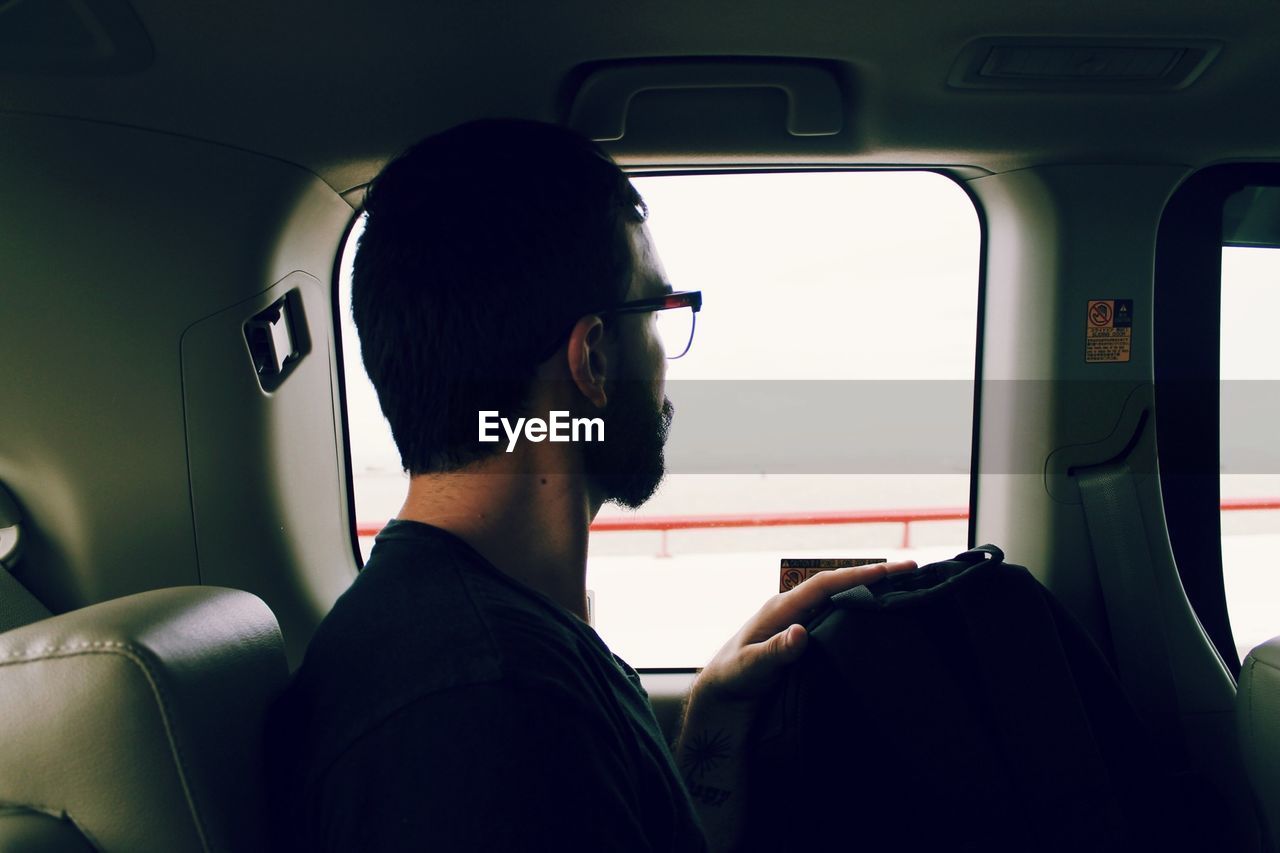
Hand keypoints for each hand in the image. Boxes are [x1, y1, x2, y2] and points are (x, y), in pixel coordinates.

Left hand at [691, 559, 916, 707]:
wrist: (721, 693)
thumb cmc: (732, 679)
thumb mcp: (750, 668)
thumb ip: (773, 652)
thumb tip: (800, 633)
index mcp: (781, 608)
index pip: (825, 584)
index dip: (857, 575)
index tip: (890, 571)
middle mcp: (793, 607)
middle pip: (839, 584)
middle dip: (873, 575)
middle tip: (912, 571)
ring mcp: (800, 620)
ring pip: (839, 598)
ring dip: (869, 590)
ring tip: (905, 587)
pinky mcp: (804, 635)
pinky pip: (836, 615)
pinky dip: (858, 609)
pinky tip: (878, 616)